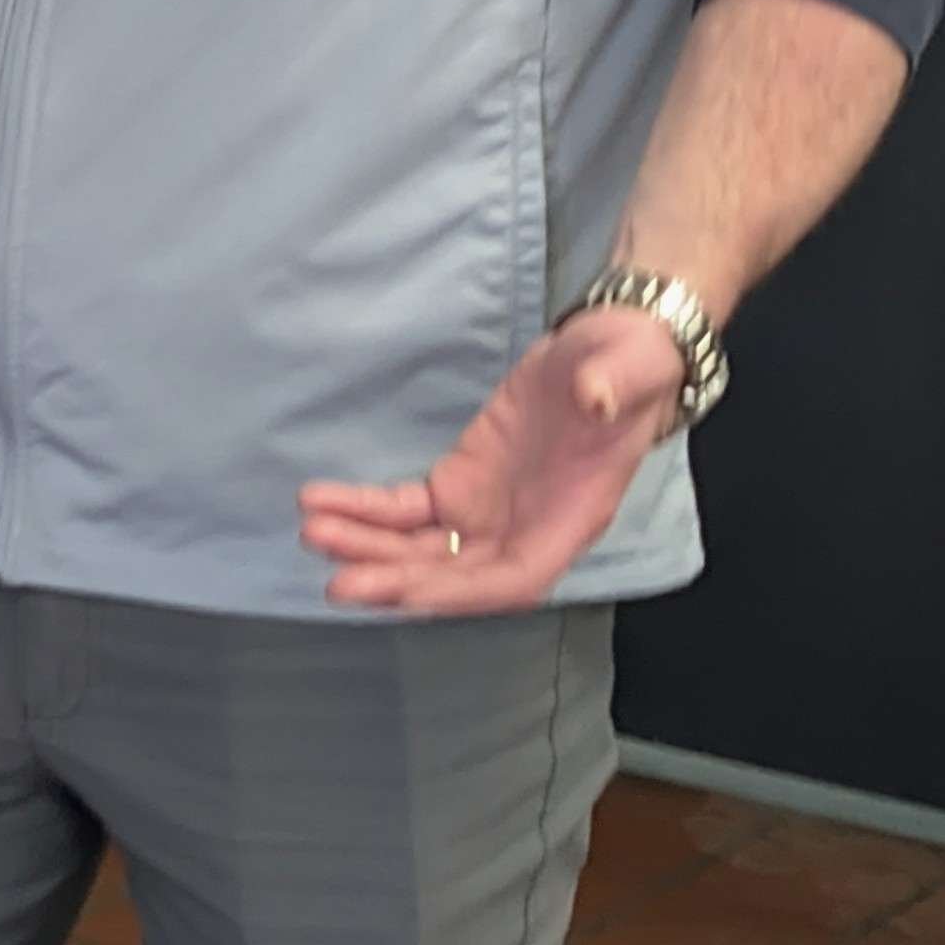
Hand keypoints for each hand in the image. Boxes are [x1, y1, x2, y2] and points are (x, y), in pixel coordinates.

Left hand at [297, 309, 679, 614]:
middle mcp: (525, 526)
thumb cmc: (632, 366)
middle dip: (398, 579)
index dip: (462, 591)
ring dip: (369, 546)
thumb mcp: (631, 366)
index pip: (516, 578)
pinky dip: (365, 508)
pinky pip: (407, 507)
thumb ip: (615, 385)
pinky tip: (321, 500)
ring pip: (422, 546)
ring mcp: (489, 507)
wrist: (613, 352)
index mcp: (572, 517)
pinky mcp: (461, 479)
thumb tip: (597, 398)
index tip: (406, 592)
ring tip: (313, 530)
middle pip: (456, 572)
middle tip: (337, 582)